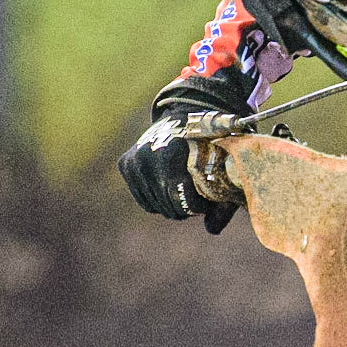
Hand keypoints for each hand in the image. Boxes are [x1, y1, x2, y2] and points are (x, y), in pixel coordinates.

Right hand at [118, 110, 241, 233]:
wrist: (182, 115)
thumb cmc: (207, 143)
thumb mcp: (220, 166)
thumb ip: (222, 200)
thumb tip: (212, 230)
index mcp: (172, 155)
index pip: (183, 201)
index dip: (198, 207)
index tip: (206, 201)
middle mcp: (148, 157)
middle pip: (169, 206)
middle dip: (185, 208)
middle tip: (197, 198)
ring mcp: (134, 161)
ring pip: (156, 206)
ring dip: (172, 205)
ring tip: (185, 191)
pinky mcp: (125, 164)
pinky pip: (144, 200)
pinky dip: (158, 200)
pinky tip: (169, 187)